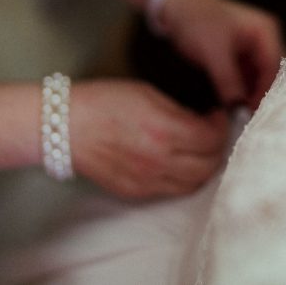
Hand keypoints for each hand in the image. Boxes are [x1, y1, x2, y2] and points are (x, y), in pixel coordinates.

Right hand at [70, 79, 228, 197]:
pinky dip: (184, 178)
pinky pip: (172, 191)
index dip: (221, 126)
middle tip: (213, 132)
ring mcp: (146, 181)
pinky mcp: (135, 192)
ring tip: (199, 148)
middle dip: (218, 147)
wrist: (64, 125)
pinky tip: (179, 161)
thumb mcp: (147, 93)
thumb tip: (202, 121)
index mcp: (164, 130)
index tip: (217, 115)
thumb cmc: (102, 101)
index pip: (212, 139)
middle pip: (209, 165)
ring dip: (204, 166)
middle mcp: (158, 160)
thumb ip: (179, 111)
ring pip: (194, 183)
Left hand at [161, 0, 284, 107]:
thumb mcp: (213, 52)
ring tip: (243, 118)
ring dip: (252, 97)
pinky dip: (242, 93)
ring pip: (260, 80)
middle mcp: (265, 40)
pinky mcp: (241, 58)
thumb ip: (228, 81)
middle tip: (250, 120)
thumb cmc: (197, 20)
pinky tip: (236, 108)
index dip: (265, 91)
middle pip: (271, 75)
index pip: (274, 67)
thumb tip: (239, 111)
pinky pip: (247, 80)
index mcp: (265, 31)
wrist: (177, 7)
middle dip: (261, 96)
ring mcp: (253, 49)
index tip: (254, 114)